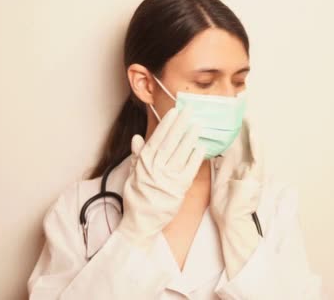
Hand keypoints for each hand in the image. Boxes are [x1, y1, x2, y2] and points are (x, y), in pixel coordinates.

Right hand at [116, 106, 205, 250]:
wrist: (141, 222)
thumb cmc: (136, 198)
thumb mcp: (132, 175)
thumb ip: (137, 156)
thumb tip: (136, 138)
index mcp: (144, 162)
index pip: (157, 138)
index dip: (167, 124)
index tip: (174, 112)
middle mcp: (156, 168)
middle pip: (170, 142)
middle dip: (180, 125)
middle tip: (190, 112)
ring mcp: (168, 178)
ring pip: (181, 153)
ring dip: (190, 138)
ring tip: (198, 126)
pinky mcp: (179, 189)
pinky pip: (189, 170)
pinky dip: (195, 158)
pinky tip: (201, 147)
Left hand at [209, 118, 263, 279]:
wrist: (231, 222)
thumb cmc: (225, 205)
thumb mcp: (218, 179)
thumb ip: (217, 164)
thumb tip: (212, 149)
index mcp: (234, 165)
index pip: (232, 142)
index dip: (229, 128)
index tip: (224, 114)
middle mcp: (244, 165)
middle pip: (242, 140)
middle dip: (240, 125)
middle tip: (236, 107)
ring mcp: (252, 170)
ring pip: (252, 145)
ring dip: (251, 129)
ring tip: (247, 114)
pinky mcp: (257, 175)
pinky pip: (257, 156)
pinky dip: (256, 143)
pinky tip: (254, 131)